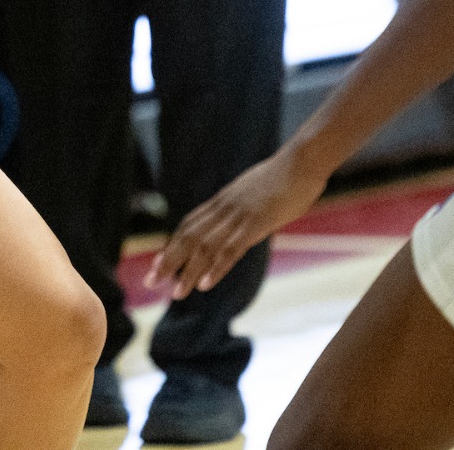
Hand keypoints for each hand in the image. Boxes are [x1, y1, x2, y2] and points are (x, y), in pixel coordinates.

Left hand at [147, 147, 329, 299]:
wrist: (301, 161)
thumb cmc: (285, 177)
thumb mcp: (256, 193)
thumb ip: (244, 207)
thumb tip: (242, 217)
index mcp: (223, 201)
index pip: (189, 225)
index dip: (172, 244)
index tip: (158, 263)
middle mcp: (224, 208)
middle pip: (189, 236)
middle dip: (169, 261)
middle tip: (151, 282)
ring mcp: (238, 216)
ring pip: (205, 246)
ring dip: (188, 270)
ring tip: (175, 292)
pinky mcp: (255, 223)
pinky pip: (231, 249)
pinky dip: (216, 268)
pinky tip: (204, 284)